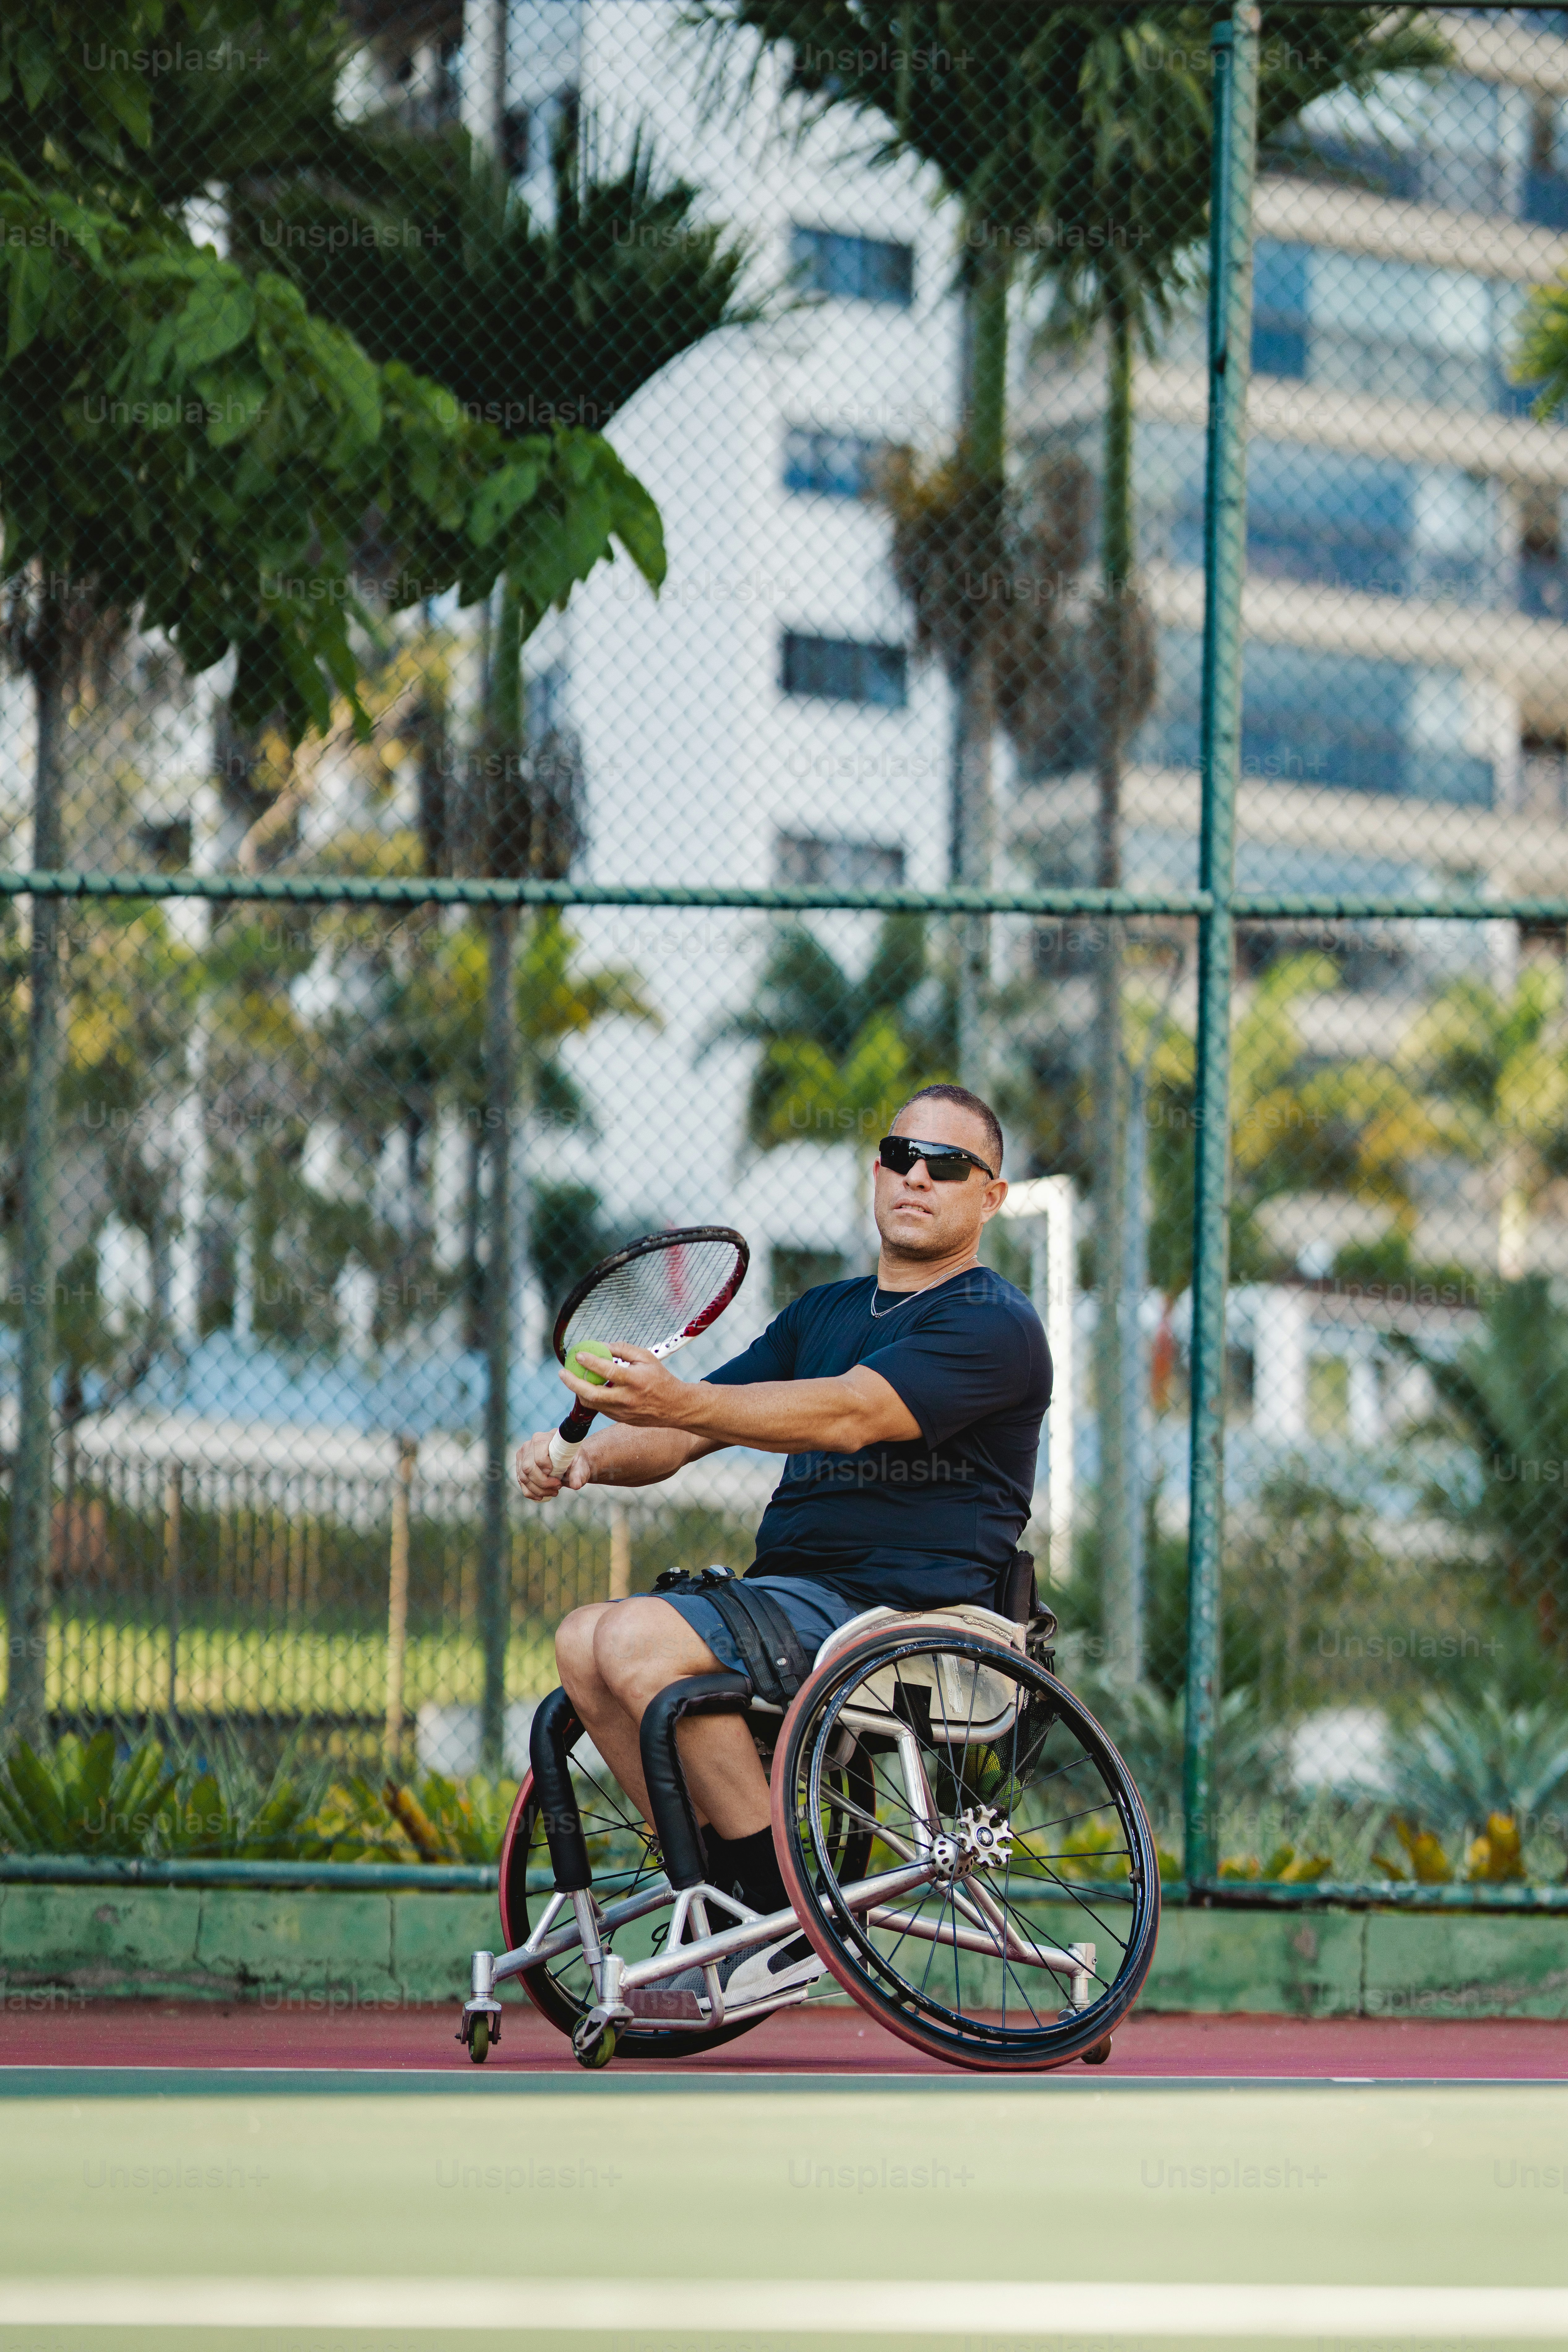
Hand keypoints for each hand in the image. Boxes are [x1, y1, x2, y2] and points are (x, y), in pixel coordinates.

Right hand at [514, 1428, 591, 1500]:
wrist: (569, 1461)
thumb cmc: (574, 1459)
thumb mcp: (580, 1464)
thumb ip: (578, 1473)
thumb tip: (576, 1484)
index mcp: (544, 1438)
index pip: (538, 1450)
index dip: (544, 1464)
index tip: (556, 1475)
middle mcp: (529, 1445)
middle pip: (528, 1467)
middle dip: (543, 1482)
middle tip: (558, 1486)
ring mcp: (522, 1457)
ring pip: (524, 1478)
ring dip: (539, 1489)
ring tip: (554, 1491)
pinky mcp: (520, 1468)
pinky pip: (521, 1484)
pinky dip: (531, 1493)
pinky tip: (542, 1495)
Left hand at [558, 1341, 694, 1429]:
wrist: (674, 1407)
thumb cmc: (660, 1378)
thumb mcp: (647, 1358)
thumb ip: (624, 1350)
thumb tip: (602, 1346)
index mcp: (635, 1380)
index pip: (608, 1371)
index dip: (591, 1362)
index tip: (578, 1355)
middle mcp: (627, 1398)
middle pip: (592, 1393)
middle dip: (573, 1383)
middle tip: (562, 1372)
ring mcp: (622, 1412)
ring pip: (592, 1404)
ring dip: (579, 1391)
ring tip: (572, 1379)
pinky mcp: (620, 1419)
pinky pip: (600, 1408)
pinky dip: (591, 1398)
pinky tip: (589, 1388)